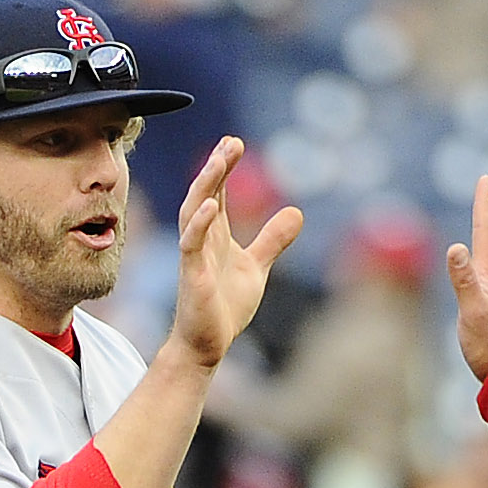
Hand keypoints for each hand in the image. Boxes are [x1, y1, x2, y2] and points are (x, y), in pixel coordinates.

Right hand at [165, 137, 304, 368]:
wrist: (207, 345)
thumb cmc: (224, 307)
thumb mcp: (256, 267)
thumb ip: (272, 240)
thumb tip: (297, 211)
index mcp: (216, 236)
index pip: (218, 193)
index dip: (224, 168)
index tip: (234, 143)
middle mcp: (202, 240)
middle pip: (205, 194)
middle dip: (216, 168)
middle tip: (231, 143)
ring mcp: (194, 256)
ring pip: (194, 212)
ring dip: (205, 186)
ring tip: (219, 161)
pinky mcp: (191, 275)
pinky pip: (191, 244)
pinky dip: (200, 224)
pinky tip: (211, 206)